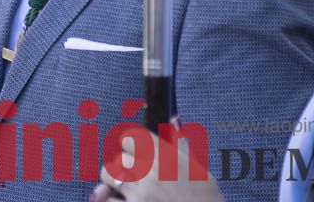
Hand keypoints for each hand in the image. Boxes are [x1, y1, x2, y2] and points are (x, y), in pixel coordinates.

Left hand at [90, 129, 220, 201]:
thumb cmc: (204, 195)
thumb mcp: (196, 166)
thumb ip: (179, 143)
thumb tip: (173, 118)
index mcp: (166, 155)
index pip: (130, 137)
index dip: (129, 144)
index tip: (133, 152)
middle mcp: (151, 169)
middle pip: (120, 158)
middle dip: (125, 167)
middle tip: (135, 177)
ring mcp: (141, 190)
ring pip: (109, 174)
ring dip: (114, 181)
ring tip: (126, 188)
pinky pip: (109, 199)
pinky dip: (112, 200)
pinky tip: (122, 201)